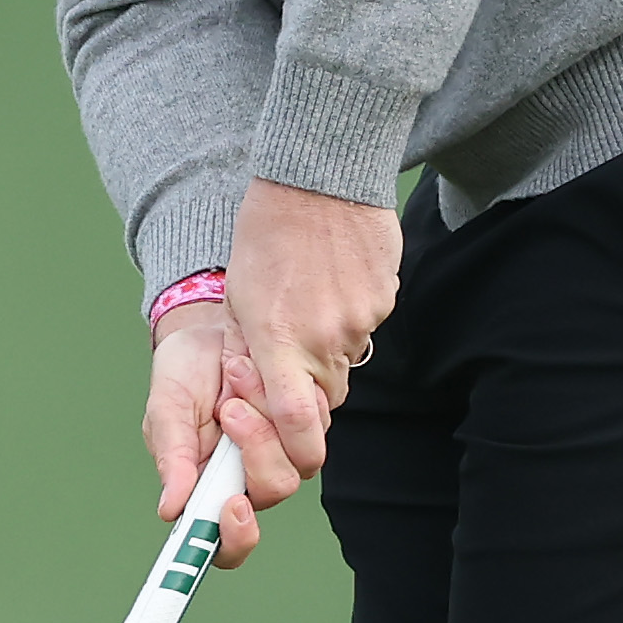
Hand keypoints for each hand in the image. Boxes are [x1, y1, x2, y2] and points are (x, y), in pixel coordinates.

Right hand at [141, 301, 293, 565]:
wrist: (212, 327)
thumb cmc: (183, 372)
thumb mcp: (167, 408)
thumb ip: (172, 456)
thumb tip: (170, 509)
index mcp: (207, 486)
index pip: (224, 540)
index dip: (235, 537)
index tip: (234, 507)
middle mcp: (246, 476)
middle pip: (272, 492)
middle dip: (255, 448)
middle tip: (228, 409)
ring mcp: (279, 451)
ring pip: (297, 459)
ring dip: (266, 414)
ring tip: (236, 375)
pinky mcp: (304, 424)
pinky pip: (313, 421)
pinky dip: (283, 393)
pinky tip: (256, 369)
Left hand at [222, 179, 401, 480]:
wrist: (318, 178)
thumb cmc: (265, 233)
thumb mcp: (237, 296)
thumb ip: (247, 351)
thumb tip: (254, 392)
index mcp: (279, 341)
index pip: (297, 422)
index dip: (295, 444)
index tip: (289, 439)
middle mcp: (325, 339)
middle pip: (326, 398)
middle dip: (308, 390)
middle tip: (289, 353)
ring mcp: (362, 320)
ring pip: (346, 360)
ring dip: (326, 346)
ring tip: (308, 297)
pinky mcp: (385, 299)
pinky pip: (366, 326)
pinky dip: (348, 316)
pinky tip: (332, 279)